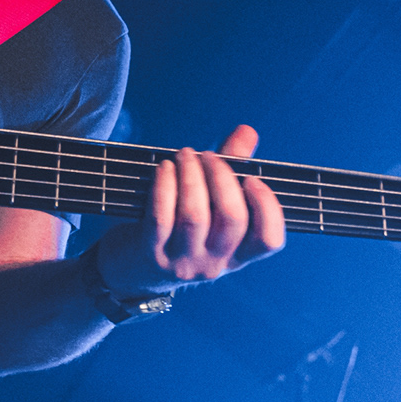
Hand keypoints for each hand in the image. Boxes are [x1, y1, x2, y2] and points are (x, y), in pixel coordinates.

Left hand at [92, 123, 283, 292]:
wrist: (131, 271)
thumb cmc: (179, 228)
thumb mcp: (210, 208)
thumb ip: (232, 168)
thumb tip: (247, 131)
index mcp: (238, 255)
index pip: (269, 240)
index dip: (267, 207)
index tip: (251, 179)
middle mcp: (215, 263)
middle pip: (232, 219)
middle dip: (222, 177)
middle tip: (207, 156)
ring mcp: (183, 261)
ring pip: (194, 216)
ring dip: (190, 177)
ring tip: (184, 155)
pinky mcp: (151, 254)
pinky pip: (160, 217)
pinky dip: (164, 186)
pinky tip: (164, 168)